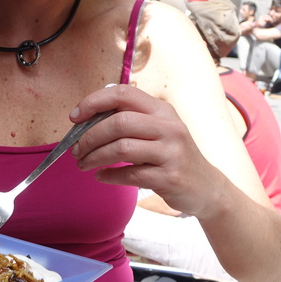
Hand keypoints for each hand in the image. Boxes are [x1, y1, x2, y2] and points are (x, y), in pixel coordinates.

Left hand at [68, 84, 222, 218]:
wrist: (206, 187)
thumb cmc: (171, 156)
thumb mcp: (157, 130)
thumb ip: (129, 120)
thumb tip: (86, 118)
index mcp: (162, 110)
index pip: (123, 94)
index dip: (94, 102)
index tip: (74, 117)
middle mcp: (169, 127)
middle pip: (118, 123)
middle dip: (89, 137)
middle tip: (76, 150)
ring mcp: (171, 152)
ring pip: (121, 149)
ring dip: (94, 157)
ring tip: (83, 164)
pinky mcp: (170, 177)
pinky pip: (130, 175)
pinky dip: (109, 176)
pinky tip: (101, 176)